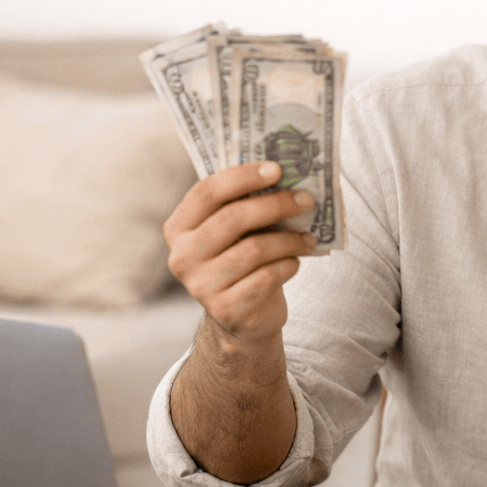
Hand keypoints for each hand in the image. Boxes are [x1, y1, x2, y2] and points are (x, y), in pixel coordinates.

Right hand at [164, 161, 318, 351]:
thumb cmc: (242, 262)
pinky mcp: (226, 310)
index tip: (278, 169)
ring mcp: (201, 286)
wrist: (244, 317)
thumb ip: (246, 205)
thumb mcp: (236, 233)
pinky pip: (267, 277)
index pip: (207, 192)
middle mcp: (182, 257)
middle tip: (307, 199)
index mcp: (179, 228)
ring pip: (254, 249)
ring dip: (290, 240)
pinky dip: (288, 265)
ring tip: (308, 238)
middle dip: (276, 204)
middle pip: (232, 218)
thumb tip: (288, 176)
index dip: (243, 177)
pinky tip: (294, 263)